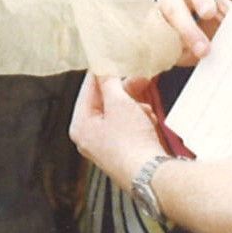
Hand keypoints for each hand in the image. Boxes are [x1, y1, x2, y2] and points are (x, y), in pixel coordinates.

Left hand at [68, 73, 166, 191]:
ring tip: (146, 109)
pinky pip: (128, 127)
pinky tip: (150, 121)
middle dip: (126, 92)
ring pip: (120, 113)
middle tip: (141, 78)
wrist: (151, 175)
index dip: (102, 72)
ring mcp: (105, 146)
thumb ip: (109, 83)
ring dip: (135, 107)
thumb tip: (104, 69)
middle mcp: (89, 137)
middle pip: (105, 102)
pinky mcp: (122, 152)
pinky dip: (140, 121)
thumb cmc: (130, 142)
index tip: (111, 57)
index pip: (88, 89)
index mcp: (81, 125)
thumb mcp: (119, 103)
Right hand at [156, 0, 228, 63]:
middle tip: (204, 49)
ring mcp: (157, 16)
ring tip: (197, 57)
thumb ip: (230, 17)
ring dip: (179, 46)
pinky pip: (156, 46)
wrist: (203, 40)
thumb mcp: (225, 17)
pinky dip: (171, 55)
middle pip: (172, 7)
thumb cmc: (216, 22)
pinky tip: (187, 58)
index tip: (210, 13)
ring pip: (160, 29)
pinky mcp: (151, 35)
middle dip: (188, 29)